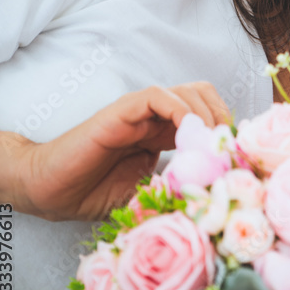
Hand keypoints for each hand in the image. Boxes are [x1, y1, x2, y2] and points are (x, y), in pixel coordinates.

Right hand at [10, 82, 229, 220]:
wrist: (50, 191)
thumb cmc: (96, 194)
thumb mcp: (150, 197)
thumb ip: (179, 190)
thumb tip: (218, 194)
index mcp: (167, 135)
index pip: (210, 116)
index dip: (228, 132)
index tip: (239, 157)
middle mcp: (157, 118)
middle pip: (206, 97)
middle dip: (225, 119)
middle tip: (229, 149)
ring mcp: (141, 112)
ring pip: (189, 92)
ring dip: (209, 115)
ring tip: (212, 146)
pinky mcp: (122, 110)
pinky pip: (159, 96)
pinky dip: (182, 110)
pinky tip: (189, 135)